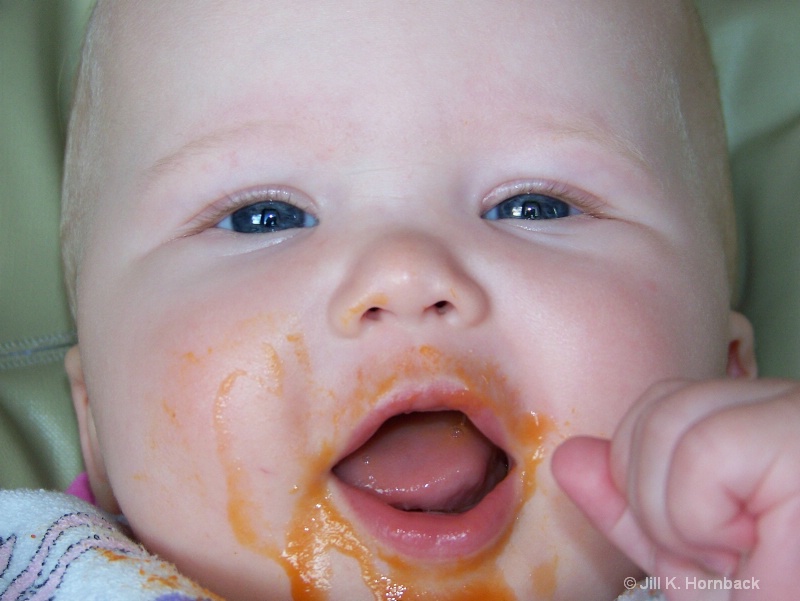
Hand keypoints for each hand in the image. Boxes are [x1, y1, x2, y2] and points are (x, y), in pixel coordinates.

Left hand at [551, 379, 799, 599]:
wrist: (789, 594)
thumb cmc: (769, 582)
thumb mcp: (694, 558)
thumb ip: (631, 507)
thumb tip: (569, 456)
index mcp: (764, 427)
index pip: (662, 409)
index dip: (645, 480)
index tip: (701, 540)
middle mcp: (790, 406)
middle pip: (658, 409)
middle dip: (657, 499)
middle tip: (726, 554)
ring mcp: (798, 416)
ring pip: (668, 423)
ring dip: (679, 516)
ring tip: (743, 555)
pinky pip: (701, 456)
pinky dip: (701, 519)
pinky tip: (756, 551)